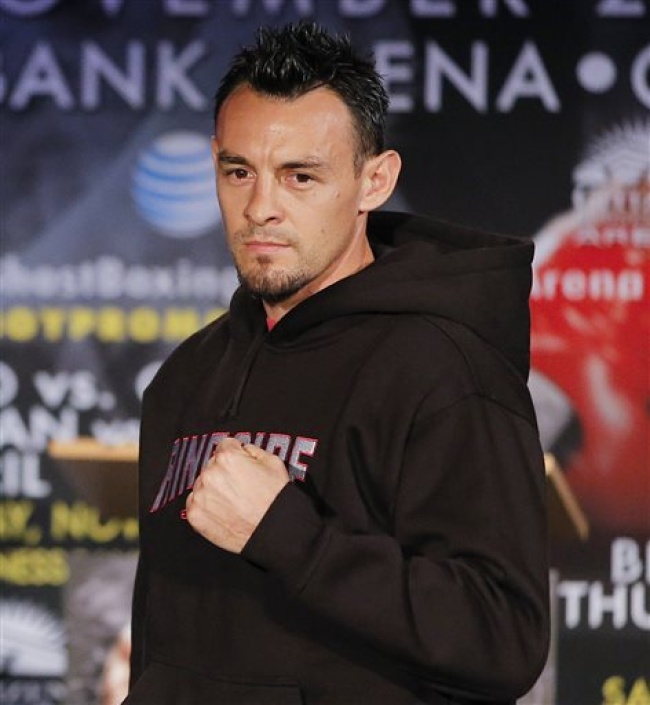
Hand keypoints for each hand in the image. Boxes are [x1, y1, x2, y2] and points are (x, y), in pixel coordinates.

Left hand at [185, 437, 289, 552]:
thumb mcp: (273, 462)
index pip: (226, 446)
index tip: (241, 464)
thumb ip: (253, 450)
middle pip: (213, 465)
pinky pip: (194, 503)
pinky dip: (206, 506)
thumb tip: (243, 450)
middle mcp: (210, 474)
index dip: (237, 454)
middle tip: (241, 486)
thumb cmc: (275, 499)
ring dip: (214, 489)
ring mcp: (200, 496)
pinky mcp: (195, 515)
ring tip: (233, 501)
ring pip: (203, 484)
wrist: (273, 531)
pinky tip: (223, 510)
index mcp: (227, 458)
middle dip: (225, 472)